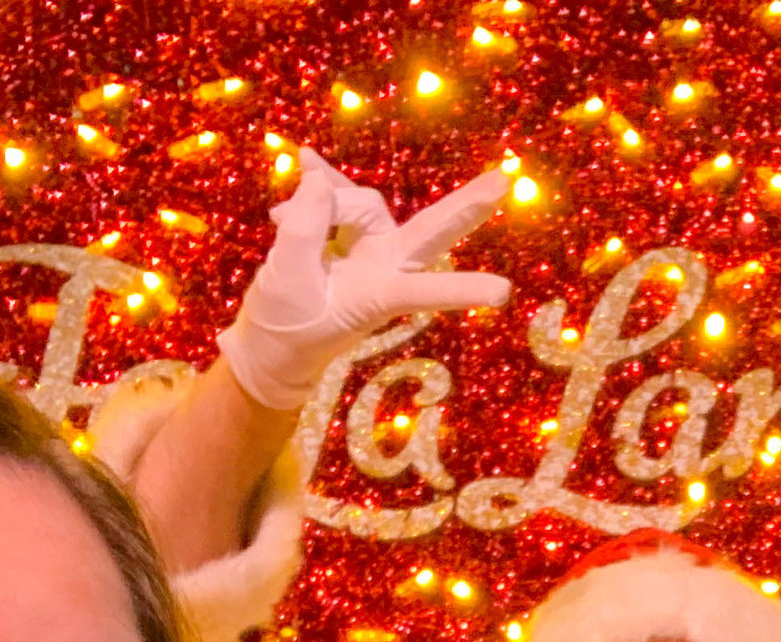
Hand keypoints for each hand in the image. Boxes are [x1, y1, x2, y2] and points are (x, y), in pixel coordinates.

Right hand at [215, 153, 512, 411]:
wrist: (273, 342)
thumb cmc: (287, 326)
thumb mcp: (286, 281)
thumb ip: (304, 229)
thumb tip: (321, 177)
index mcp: (380, 295)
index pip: (425, 291)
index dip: (460, 289)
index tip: (503, 292)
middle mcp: (386, 268)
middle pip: (432, 231)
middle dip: (467, 207)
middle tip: (507, 180)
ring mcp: (372, 249)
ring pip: (361, 204)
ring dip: (321, 202)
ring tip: (278, 218)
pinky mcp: (352, 235)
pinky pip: (342, 196)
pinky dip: (322, 183)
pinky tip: (305, 160)